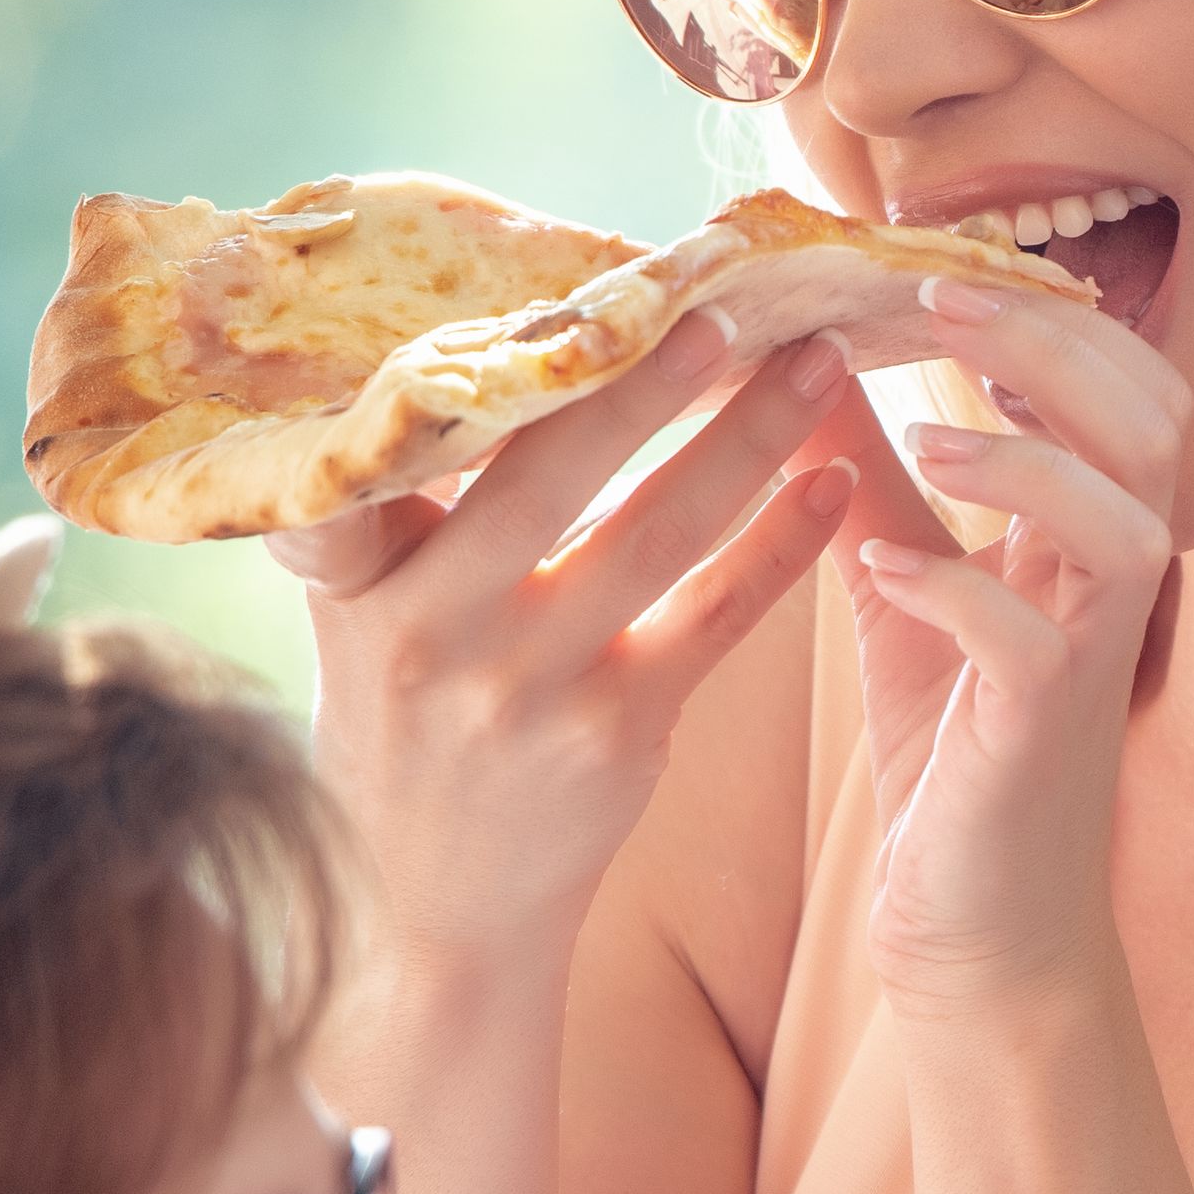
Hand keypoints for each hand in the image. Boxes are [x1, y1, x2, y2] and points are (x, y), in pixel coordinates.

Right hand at [276, 323, 860, 967]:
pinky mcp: (617, 737)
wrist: (428, 914)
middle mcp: (438, 631)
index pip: (425, 445)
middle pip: (559, 471)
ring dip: (751, 442)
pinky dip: (781, 548)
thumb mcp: (356, 623)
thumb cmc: (399, 735)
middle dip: (655, 378)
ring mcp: (532, 689)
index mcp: (362, 583)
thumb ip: (392, 519)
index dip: (506, 363)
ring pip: (659, 534)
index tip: (588, 279)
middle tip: (733, 296)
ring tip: (821, 366)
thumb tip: (460, 369)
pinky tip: (836, 485)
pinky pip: (718, 622)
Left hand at [851, 276, 1190, 1015]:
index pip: (1122, 385)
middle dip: (1057, 343)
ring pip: (1129, 523)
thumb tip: (800, 358)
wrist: (978, 927)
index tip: (942, 264)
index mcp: (1087, 536)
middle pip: (1154, 422)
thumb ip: (869, 478)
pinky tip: (882, 563)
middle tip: (940, 293)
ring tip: (932, 426)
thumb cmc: (952, 759)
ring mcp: (1090, 659)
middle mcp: (1110, 586)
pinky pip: (1033, 643)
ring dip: (1031, 459)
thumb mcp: (903, 587)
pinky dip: (959, 589)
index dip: (1051, 311)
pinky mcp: (1043, 736)